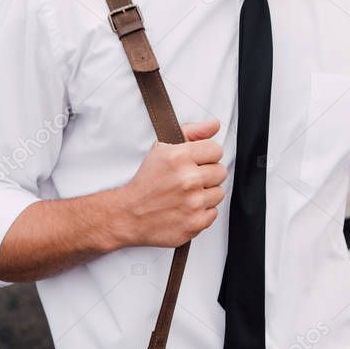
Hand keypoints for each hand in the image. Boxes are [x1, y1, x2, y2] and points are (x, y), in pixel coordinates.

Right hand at [115, 118, 227, 247]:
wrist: (129, 214)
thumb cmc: (146, 181)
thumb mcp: (162, 149)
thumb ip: (191, 132)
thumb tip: (214, 124)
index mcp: (180, 157)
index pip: (216, 150)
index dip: (207, 156)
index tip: (196, 162)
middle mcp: (188, 179)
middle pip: (220, 171)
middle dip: (207, 174)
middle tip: (189, 179)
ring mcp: (193, 203)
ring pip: (219, 193)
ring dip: (205, 194)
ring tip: (187, 194)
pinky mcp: (195, 223)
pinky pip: (213, 213)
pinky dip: (201, 212)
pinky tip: (186, 208)